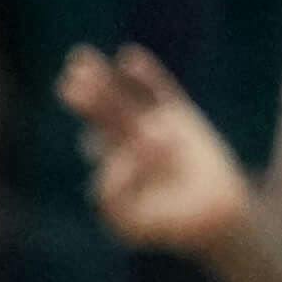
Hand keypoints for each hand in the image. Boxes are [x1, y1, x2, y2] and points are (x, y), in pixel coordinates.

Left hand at [57, 43, 255, 254]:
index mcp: (115, 165)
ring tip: (79, 59)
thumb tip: (108, 164)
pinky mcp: (180, 114)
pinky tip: (126, 57)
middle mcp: (130, 142)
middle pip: (102, 115)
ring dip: (102, 81)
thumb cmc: (169, 224)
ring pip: (123, 98)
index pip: (98, 146)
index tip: (137, 163)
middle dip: (85, 100)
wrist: (214, 215)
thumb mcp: (128, 223)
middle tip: (66, 85)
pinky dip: (144, 74)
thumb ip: (109, 199)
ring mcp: (154, 125)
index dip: (106, 147)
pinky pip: (159, 89)